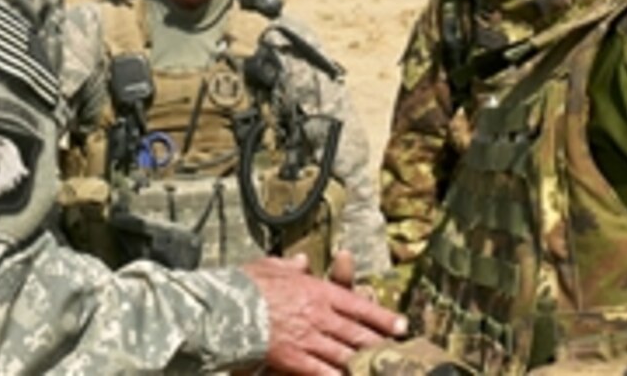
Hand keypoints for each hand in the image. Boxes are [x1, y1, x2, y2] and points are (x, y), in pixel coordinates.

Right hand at [242, 254, 407, 374]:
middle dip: (380, 344)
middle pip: (357, 332)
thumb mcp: (270, 266)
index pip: (357, 304)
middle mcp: (318, 315)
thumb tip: (303, 261)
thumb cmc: (245, 285)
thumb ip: (291, 266)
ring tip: (381, 368)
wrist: (225, 307)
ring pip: (344, 353)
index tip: (401, 325)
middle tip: (400, 352)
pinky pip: (322, 372)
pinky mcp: (293, 360)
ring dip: (364, 362)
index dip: (382, 316)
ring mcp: (308, 339)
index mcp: (316, 291)